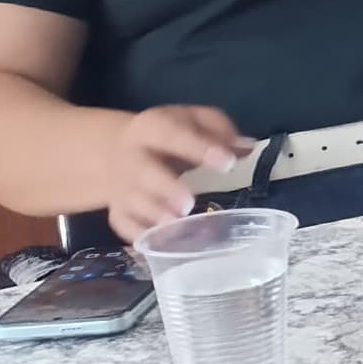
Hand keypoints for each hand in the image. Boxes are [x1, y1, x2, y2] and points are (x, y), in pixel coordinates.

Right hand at [105, 103, 248, 243]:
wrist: (117, 150)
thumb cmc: (170, 136)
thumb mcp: (194, 119)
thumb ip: (219, 130)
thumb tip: (246, 148)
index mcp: (151, 127)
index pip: (172, 134)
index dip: (199, 147)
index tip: (229, 163)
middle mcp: (131, 156)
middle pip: (142, 171)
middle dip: (165, 187)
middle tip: (189, 203)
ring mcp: (121, 186)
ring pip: (131, 201)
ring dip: (153, 214)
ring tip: (176, 224)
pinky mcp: (117, 210)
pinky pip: (123, 225)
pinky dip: (139, 235)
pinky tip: (159, 244)